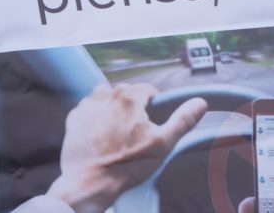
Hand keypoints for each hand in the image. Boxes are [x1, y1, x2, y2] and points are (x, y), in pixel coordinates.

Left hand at [46, 83, 207, 212]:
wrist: (90, 183)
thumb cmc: (127, 165)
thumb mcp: (163, 144)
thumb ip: (182, 120)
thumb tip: (200, 102)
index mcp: (130, 98)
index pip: (147, 89)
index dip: (154, 104)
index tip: (152, 120)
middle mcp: (106, 95)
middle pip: (126, 92)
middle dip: (132, 106)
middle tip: (135, 129)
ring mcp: (87, 106)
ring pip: (105, 96)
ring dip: (111, 106)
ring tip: (116, 129)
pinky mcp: (74, 118)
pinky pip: (87, 108)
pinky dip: (94, 116)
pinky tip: (99, 133)